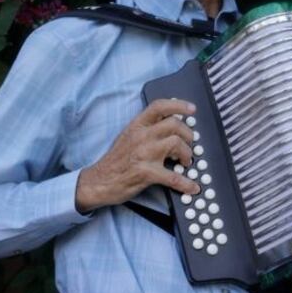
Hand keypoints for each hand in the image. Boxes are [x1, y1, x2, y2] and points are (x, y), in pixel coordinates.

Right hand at [75, 99, 201, 212]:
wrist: (99, 181)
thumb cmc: (116, 161)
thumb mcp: (128, 137)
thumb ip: (146, 128)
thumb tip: (170, 123)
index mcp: (136, 126)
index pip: (159, 107)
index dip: (178, 105)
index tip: (192, 109)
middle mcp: (141, 136)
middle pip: (174, 125)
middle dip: (188, 135)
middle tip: (189, 144)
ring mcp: (144, 154)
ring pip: (177, 144)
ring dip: (187, 154)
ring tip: (185, 162)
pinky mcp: (146, 173)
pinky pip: (173, 177)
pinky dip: (186, 184)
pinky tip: (192, 187)